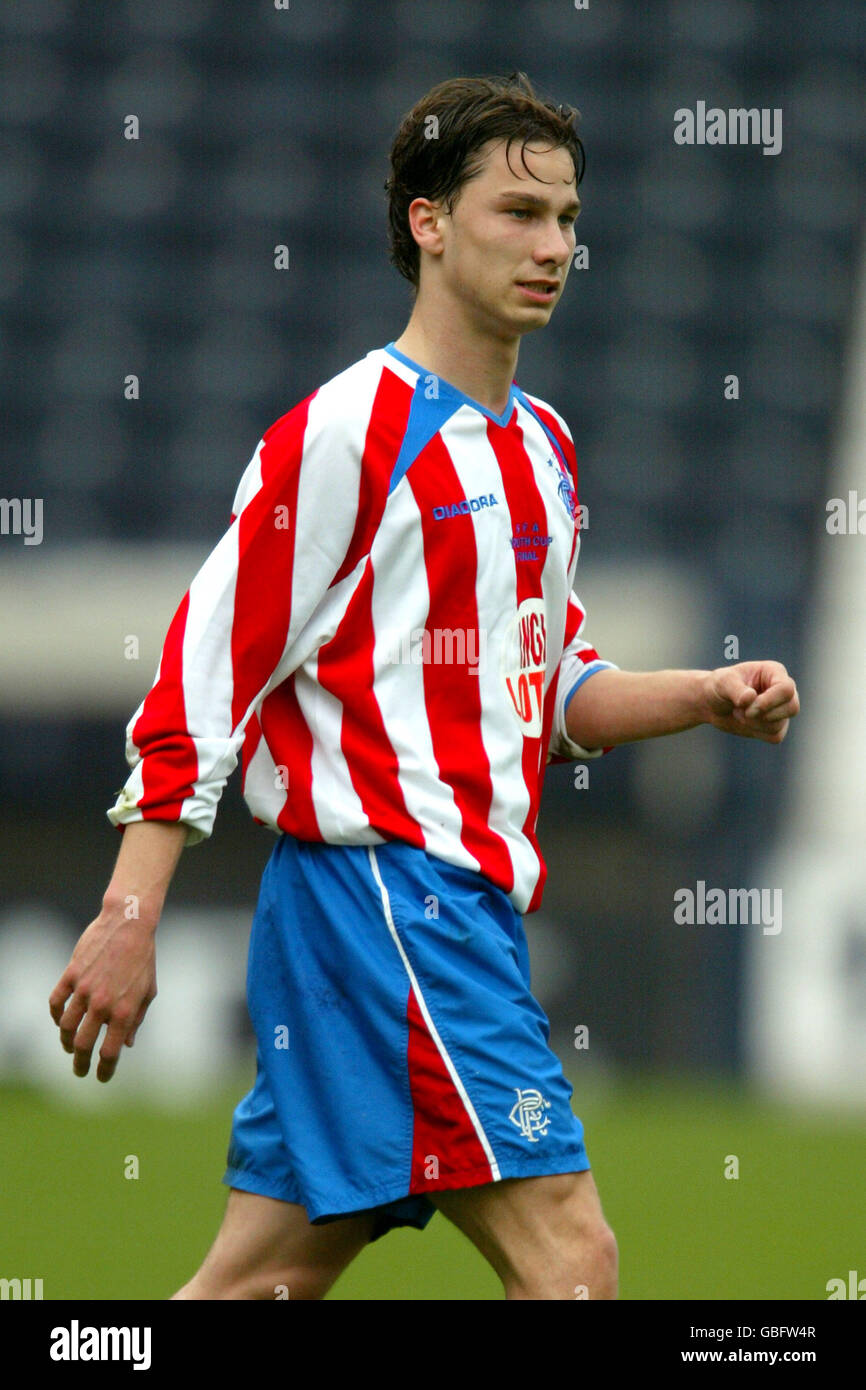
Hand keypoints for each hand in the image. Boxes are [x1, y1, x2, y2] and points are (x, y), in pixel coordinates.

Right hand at [49, 906, 157, 1082]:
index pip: (110, 1052)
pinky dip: (55, 1015)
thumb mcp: (148, 991)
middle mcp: (103, 1004)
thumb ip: (137, 1019)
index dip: (104, 1070)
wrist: (129, 924)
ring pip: (65, 1027)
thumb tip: (127, 1044)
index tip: (101, 1078)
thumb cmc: (143, 958)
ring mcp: (85, 989)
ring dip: (65, 1042)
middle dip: (80, 1064)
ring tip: (69, 1047)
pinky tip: (60, 1021)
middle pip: (83, 1045)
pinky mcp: (72, 974)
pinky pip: (56, 1002)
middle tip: (80, 1071)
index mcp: (125, 1011)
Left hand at [703, 661, 799, 743]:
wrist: (712, 704)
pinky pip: (775, 736)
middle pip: (792, 707)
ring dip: (755, 724)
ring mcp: (782, 709)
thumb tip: (750, 698)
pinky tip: (745, 722)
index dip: (770, 701)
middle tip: (743, 712)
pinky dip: (757, 732)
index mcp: (774, 672)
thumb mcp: (723, 682)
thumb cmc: (719, 686)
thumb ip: (736, 689)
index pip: (786, 689)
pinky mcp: (777, 726)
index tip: (749, 708)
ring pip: (780, 725)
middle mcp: (783, 690)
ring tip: (739, 712)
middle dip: (764, 715)